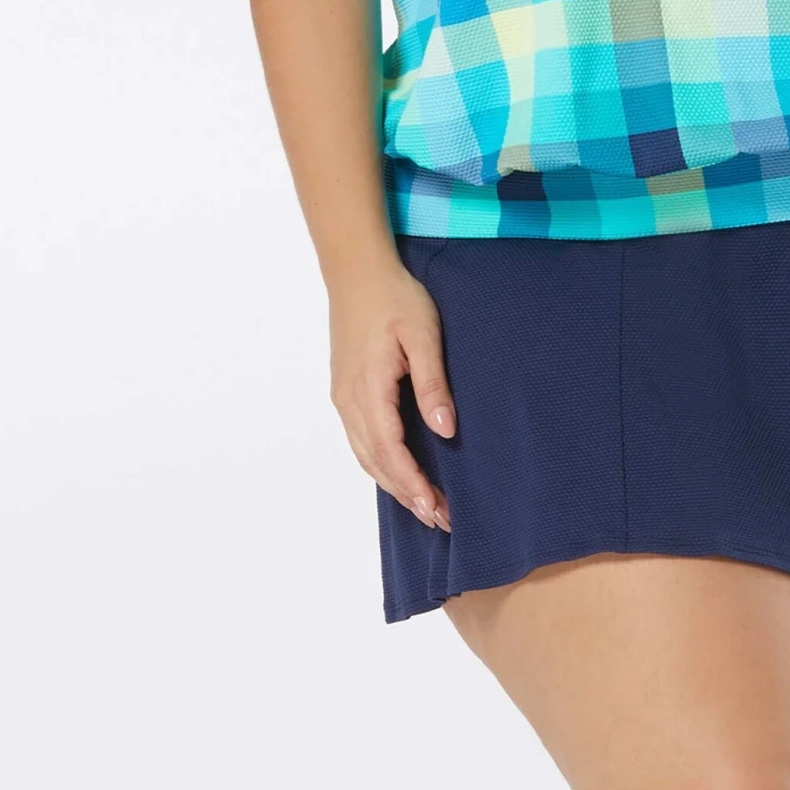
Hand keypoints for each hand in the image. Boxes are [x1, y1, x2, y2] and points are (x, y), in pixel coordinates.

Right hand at [328, 258, 456, 530]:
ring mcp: (343, 396)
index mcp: (369, 388)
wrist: (356, 271)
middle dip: (407, 494)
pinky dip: (379, 463)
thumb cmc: (395, 297)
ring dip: (393, 483)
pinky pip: (360, 439)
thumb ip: (432, 383)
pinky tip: (398, 471)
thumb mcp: (423, 334)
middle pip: (376, 462)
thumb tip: (446, 430)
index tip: (437, 509)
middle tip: (440, 519)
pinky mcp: (344, 390)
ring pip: (365, 455)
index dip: (413, 484)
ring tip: (424, 505)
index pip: (391, 451)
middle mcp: (349, 400)